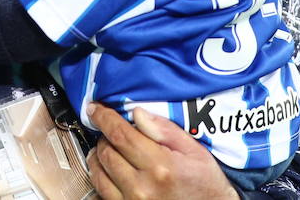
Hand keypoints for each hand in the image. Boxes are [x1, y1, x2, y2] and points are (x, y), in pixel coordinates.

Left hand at [88, 104, 239, 199]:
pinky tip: (111, 171)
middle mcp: (142, 187)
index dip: (104, 118)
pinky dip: (101, 177)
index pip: (121, 135)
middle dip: (104, 136)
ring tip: (110, 150)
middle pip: (106, 152)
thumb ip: (165, 130)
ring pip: (98, 173)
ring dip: (99, 156)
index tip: (95, 108)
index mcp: (161, 166)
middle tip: (112, 132)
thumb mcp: (195, 151)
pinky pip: (101, 192)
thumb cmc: (204, 183)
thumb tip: (137, 113)